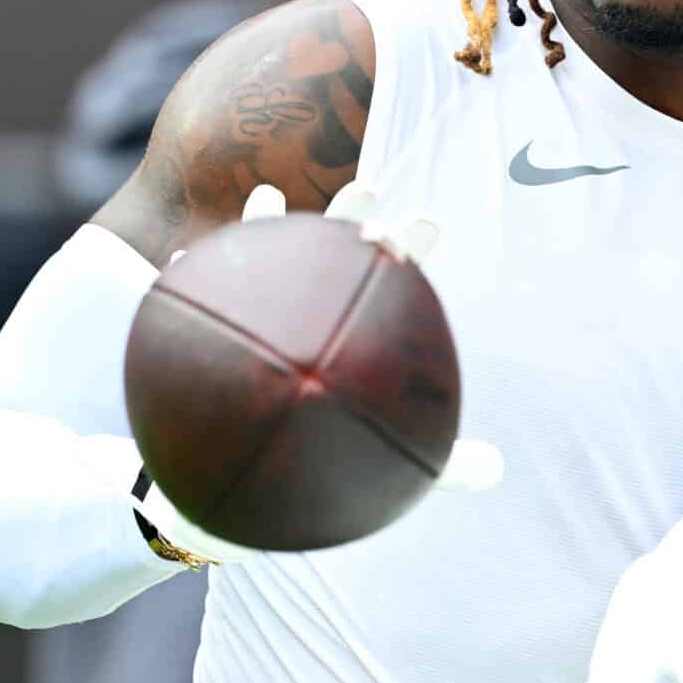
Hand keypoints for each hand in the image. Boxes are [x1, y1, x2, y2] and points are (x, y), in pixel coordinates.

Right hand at [124, 180, 503, 564]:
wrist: (252, 488)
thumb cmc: (325, 471)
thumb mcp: (386, 470)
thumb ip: (442, 465)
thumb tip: (498, 470)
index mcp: (354, 334)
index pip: (388, 282)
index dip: (409, 250)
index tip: (429, 223)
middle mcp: (307, 315)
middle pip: (332, 257)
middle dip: (350, 220)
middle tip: (368, 194)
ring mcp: (256, 316)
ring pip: (262, 263)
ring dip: (267, 225)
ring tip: (271, 196)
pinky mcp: (206, 331)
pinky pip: (196, 299)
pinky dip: (194, 276)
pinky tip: (185, 259)